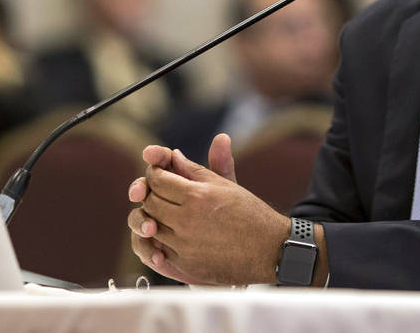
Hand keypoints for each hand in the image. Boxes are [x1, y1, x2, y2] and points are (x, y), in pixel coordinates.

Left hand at [127, 133, 290, 284]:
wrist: (269, 250)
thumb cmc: (250, 213)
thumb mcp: (225, 185)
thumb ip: (195, 170)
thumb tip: (174, 155)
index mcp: (196, 196)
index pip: (157, 180)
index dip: (155, 174)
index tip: (159, 174)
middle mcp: (186, 220)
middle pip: (150, 203)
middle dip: (151, 195)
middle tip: (161, 193)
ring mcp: (184, 245)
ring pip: (150, 227)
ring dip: (154, 218)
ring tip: (168, 213)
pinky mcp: (184, 264)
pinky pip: (158, 249)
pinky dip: (161, 239)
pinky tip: (173, 233)